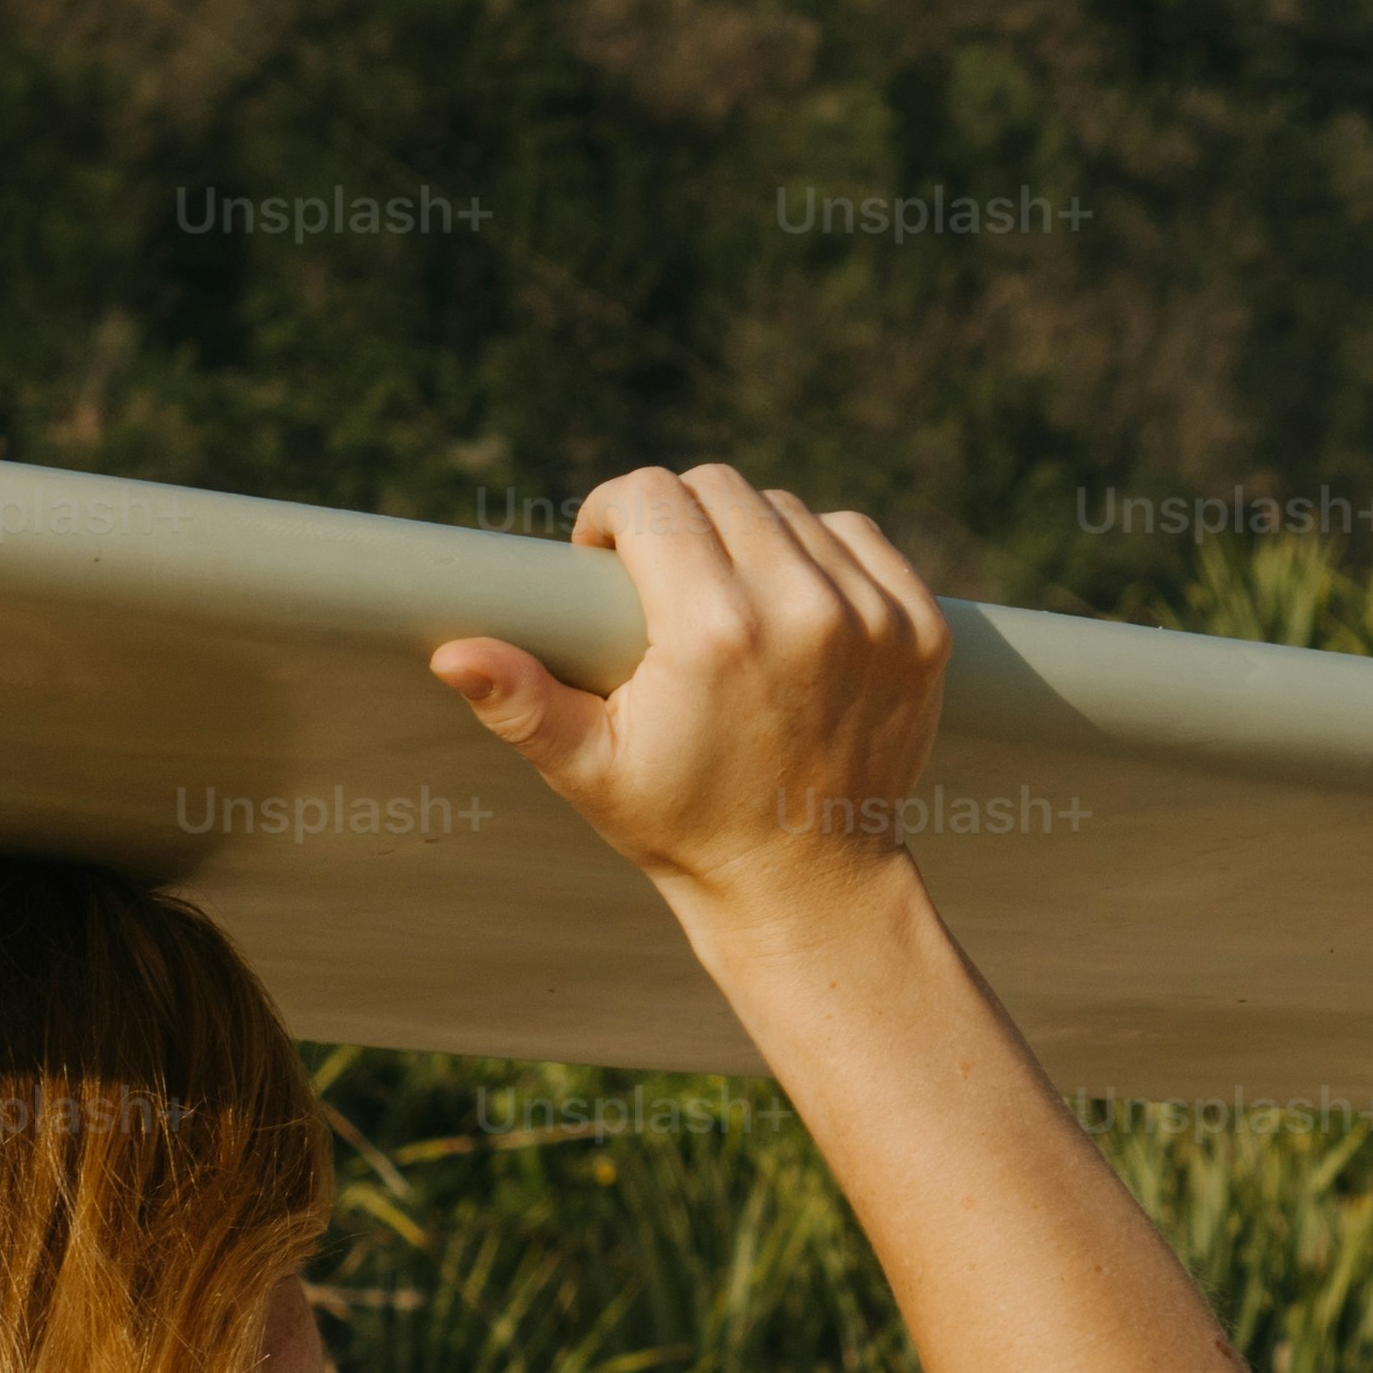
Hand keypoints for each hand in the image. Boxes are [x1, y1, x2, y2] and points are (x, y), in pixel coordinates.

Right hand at [427, 465, 952, 924]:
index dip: (613, 513)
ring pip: (788, 508)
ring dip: (748, 535)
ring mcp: (872, 617)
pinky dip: (821, 552)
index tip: (605, 556)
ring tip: (725, 598)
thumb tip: (452, 654)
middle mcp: (801, 610)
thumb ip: (523, 704)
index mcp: (713, 634)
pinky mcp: (920, 628)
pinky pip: (858, 535)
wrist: (807, 885)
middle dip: (676, 519)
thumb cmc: (684, 825)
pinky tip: (790, 604)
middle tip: (659, 579)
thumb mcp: (592, 772)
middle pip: (719, 488)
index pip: (653, 497)